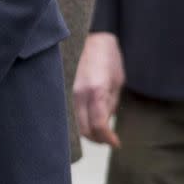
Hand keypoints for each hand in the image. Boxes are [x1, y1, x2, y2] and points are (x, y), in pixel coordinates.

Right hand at [73, 32, 125, 146]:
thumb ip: (111, 104)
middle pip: (85, 130)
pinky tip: (91, 120)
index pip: (99, 125)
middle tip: (109, 139)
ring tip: (102, 131)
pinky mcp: (67, 93)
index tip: (116, 143)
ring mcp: (71, 94)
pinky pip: (72, 115)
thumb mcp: (117, 83)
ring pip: (77, 125)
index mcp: (96, 92)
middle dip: (98, 139)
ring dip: (89, 132)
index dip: (108, 138)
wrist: (92, 40)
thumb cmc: (109, 58)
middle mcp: (80, 95)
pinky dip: (82, 122)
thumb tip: (107, 123)